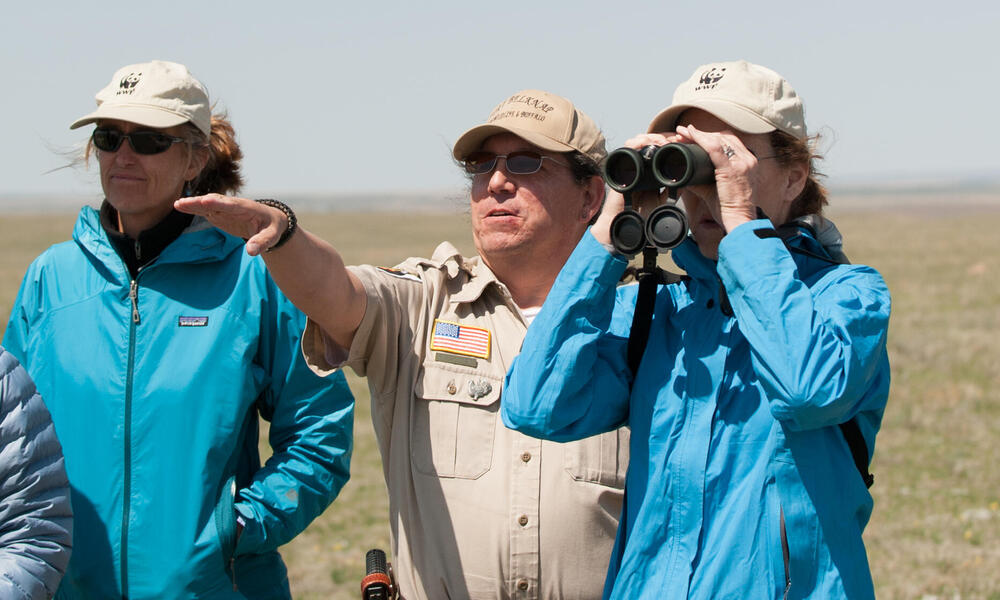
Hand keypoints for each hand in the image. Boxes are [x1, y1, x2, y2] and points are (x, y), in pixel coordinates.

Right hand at [175, 194, 287, 255]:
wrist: (270, 221)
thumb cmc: (272, 228)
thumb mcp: (272, 236)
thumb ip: (262, 243)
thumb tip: (251, 252)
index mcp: (247, 208)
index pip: (231, 205)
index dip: (218, 204)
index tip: (205, 202)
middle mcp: (233, 205)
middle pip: (215, 202)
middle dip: (199, 203)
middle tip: (183, 203)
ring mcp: (225, 209)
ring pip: (207, 205)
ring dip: (193, 204)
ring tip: (178, 205)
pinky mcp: (219, 214)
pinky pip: (205, 210)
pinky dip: (194, 208)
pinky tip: (181, 207)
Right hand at [591, 132, 684, 248]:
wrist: (623, 222)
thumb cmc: (640, 214)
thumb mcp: (662, 200)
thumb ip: (672, 190)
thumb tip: (687, 179)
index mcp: (649, 170)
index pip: (659, 149)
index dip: (669, 142)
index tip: (681, 142)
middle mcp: (639, 165)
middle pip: (649, 141)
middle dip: (662, 137)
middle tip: (673, 140)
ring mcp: (629, 164)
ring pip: (638, 140)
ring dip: (651, 137)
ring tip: (662, 141)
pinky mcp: (620, 166)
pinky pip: (627, 148)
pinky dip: (637, 142)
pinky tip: (646, 142)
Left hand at [674, 125, 759, 230]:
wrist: (741, 220)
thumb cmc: (730, 208)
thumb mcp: (717, 189)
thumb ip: (701, 181)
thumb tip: (682, 175)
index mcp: (748, 162)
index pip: (729, 141)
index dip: (710, 136)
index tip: (694, 135)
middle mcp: (747, 159)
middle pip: (723, 137)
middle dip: (702, 133)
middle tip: (684, 133)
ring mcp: (742, 163)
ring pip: (718, 139)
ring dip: (698, 135)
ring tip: (683, 134)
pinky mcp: (732, 169)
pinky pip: (714, 148)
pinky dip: (700, 139)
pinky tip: (690, 135)